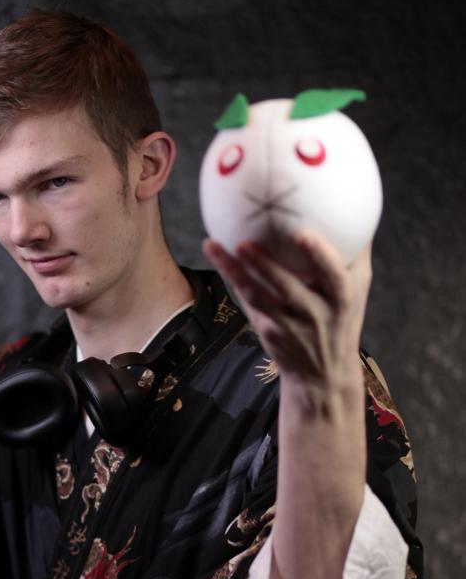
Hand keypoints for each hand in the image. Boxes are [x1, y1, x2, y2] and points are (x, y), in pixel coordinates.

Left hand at [203, 231, 371, 396]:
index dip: (320, 256)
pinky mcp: (269, 333)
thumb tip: (361, 204)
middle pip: (288, 290)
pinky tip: (216, 255)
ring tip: (216, 247)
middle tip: (243, 242)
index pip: (333, 277)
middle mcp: (316, 315)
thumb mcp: (357, 290)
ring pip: (258, 299)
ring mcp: (289, 327)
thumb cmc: (342, 318)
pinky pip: (248, 304)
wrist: (323, 374)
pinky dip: (231, 280)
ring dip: (236, 273)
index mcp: (342, 300)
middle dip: (265, 267)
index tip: (303, 234)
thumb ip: (357, 251)